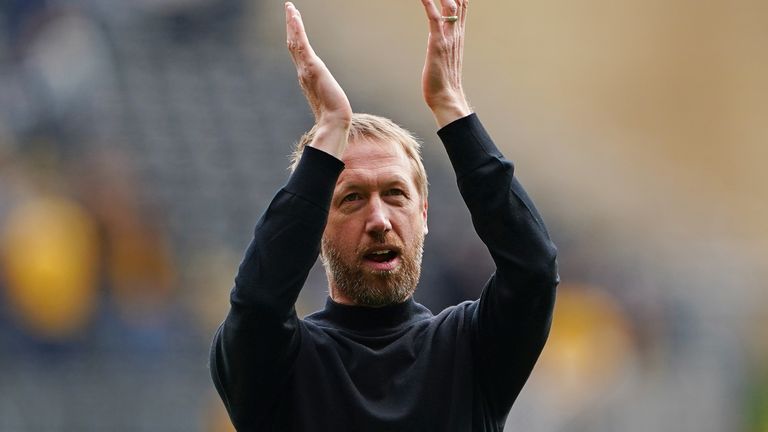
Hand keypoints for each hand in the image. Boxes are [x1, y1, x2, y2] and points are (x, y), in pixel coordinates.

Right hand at [286, 2, 351, 157]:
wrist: (334, 122)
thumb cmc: (333, 116)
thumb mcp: (328, 101)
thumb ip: (324, 98)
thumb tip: (328, 104)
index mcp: (306, 78)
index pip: (298, 54)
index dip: (294, 38)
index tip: (293, 25)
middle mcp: (302, 72)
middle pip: (293, 44)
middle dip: (291, 26)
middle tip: (289, 8)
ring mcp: (305, 69)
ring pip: (295, 41)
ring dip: (292, 23)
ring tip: (290, 8)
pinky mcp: (312, 67)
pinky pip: (302, 45)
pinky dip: (297, 30)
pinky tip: (295, 17)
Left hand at [420, 0, 471, 127]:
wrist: (446, 97)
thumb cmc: (443, 82)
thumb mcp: (444, 58)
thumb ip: (444, 46)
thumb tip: (438, 43)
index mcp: (458, 35)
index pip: (461, 6)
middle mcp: (456, 32)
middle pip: (457, 0)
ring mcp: (448, 37)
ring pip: (448, 4)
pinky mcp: (437, 42)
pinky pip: (434, 17)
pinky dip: (428, 2)